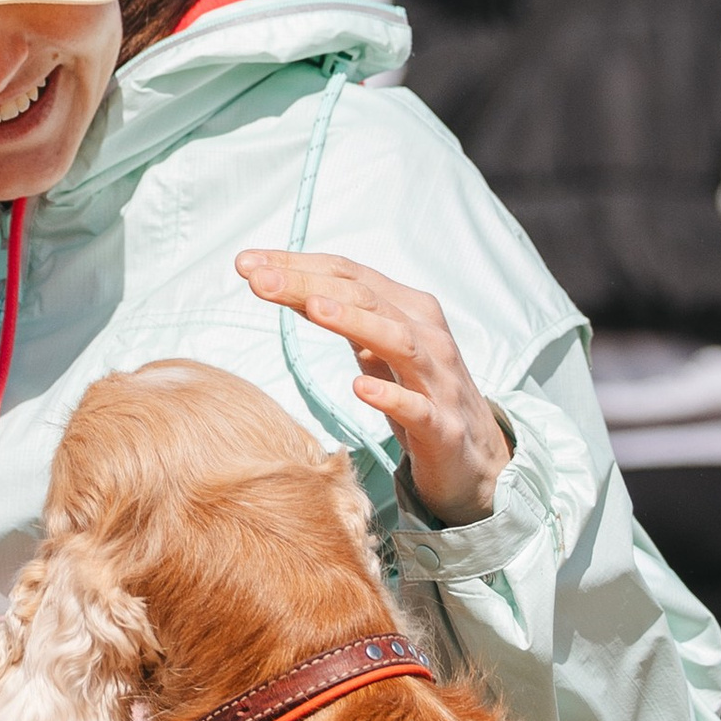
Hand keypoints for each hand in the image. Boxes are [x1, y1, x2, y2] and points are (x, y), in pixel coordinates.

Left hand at [233, 249, 512, 526]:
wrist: (474, 457)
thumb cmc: (419, 392)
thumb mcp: (377, 347)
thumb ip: (342, 316)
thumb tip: (289, 285)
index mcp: (408, 309)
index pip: (348, 275)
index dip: (297, 265)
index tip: (246, 263)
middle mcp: (426, 335)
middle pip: (365, 298)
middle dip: (310, 284)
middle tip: (258, 278)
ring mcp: (437, 380)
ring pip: (397, 340)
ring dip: (354, 321)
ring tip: (312, 309)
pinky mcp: (442, 426)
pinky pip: (416, 408)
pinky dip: (389, 394)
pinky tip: (360, 387)